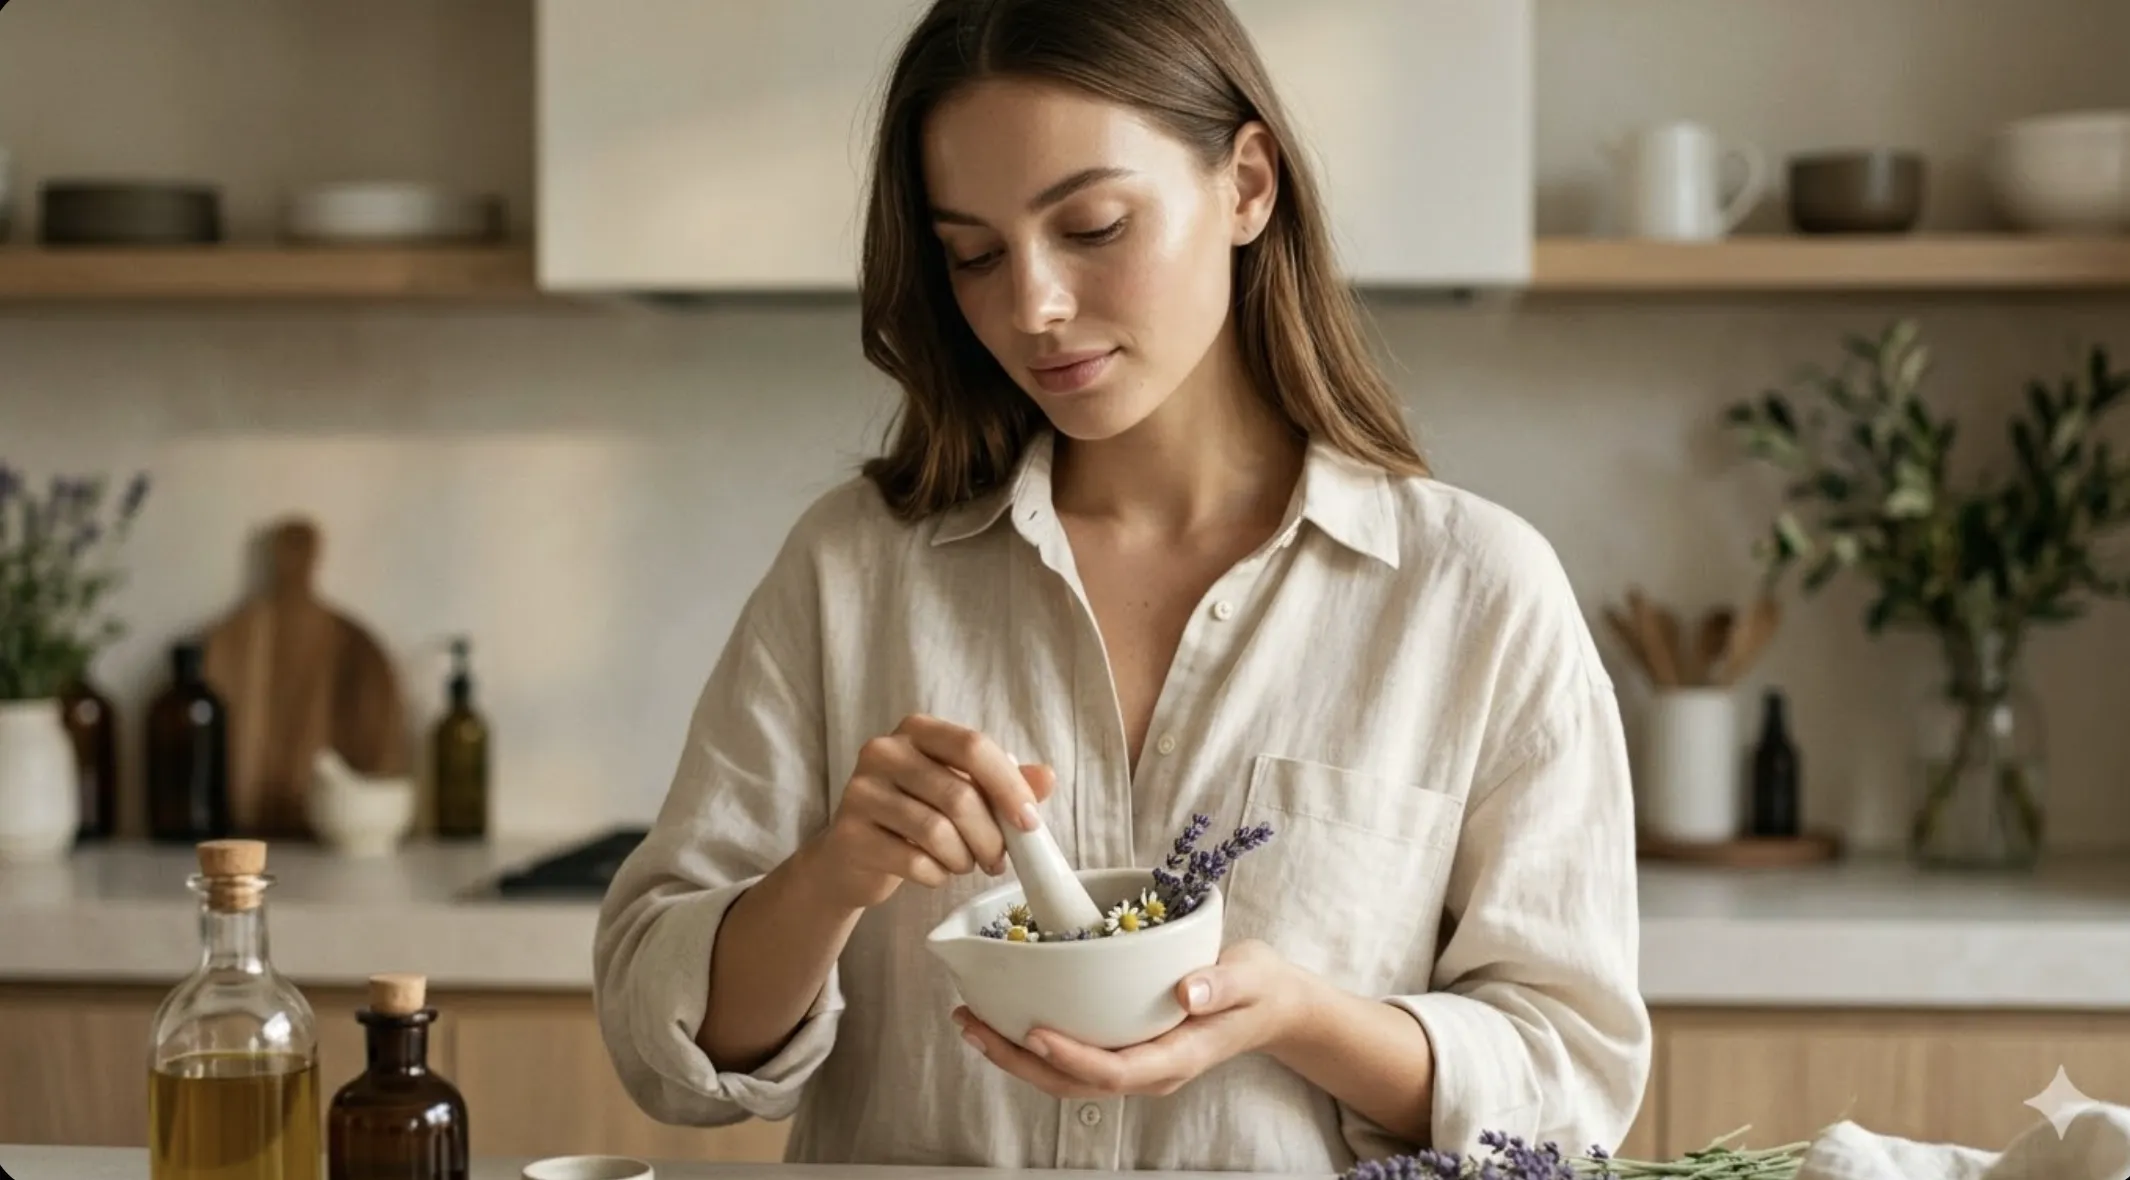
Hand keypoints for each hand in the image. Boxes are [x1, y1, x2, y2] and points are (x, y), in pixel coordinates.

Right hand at [806, 714, 1053, 910]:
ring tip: (965, 864)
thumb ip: (1004, 782)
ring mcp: (861, 791)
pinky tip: (935, 872)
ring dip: (964, 858)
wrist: (853, 857)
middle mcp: (884, 751)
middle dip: (990, 837)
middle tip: (998, 860)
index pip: (973, 746)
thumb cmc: (917, 817)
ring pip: (936, 831)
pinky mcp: (849, 834)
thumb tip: (1047, 777)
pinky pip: (913, 861)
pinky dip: (936, 874)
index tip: (1030, 823)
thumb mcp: (963, 791)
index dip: (1008, 786)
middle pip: (958, 794)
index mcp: (918, 730)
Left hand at [953, 940, 1307, 1097]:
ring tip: (972, 1023)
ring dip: (1016, 1056)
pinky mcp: (1126, 1049)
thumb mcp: (1253, 977)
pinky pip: (1073, 1059)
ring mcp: (1137, 1064)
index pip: (1117, 1071)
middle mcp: (1151, 1070)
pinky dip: (1034, 1044)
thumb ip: (1223, 984)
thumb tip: (1188, 989)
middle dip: (1020, 1061)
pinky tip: (1006, 1018)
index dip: (1073, 1057)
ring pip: (1067, 1077)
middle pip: (1076, 1082)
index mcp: (1179, 1056)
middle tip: (973, 1026)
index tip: (1035, 1032)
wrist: (1272, 1007)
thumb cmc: (1261, 989)